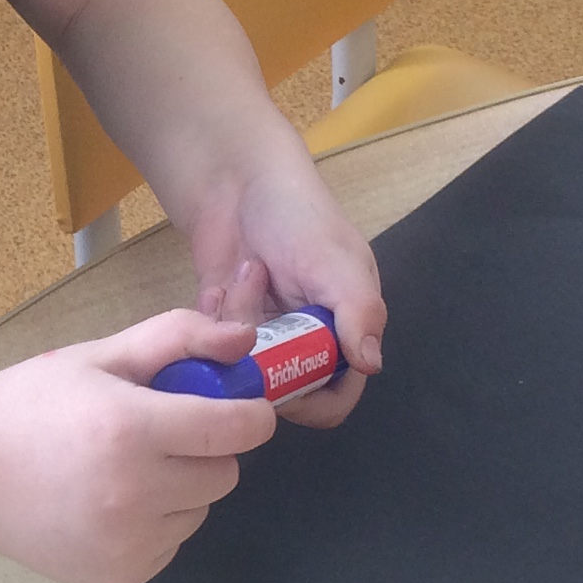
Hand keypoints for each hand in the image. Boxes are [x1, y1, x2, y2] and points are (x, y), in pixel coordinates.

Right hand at [0, 308, 276, 582]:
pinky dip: (156, 523)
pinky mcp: (121, 575)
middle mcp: (135, 493)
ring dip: (182, 490)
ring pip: (199, 511)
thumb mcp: (97, 356)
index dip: (250, 416)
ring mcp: (127, 542)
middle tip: (161, 436)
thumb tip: (244, 339)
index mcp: (131, 429)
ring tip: (125, 470)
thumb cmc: (31, 405)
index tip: (241, 409)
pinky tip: (110, 504)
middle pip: (224, 474)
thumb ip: (175, 339)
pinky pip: (170, 543)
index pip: (234, 430)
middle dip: (206, 451)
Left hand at [192, 163, 383, 429]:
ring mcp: (259, 337)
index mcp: (343, 333)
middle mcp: (303, 343)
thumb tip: (373, 365)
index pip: (336, 397)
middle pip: (282, 391)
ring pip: (241, 371)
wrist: (237, 182)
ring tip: (245, 275)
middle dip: (266, 360)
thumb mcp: (336, 262)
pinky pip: (209, 351)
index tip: (288, 383)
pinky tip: (220, 282)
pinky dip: (213, 319)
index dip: (315, 401)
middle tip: (256, 320)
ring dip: (240, 325)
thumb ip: (359, 312)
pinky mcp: (221, 327)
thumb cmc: (300, 217)